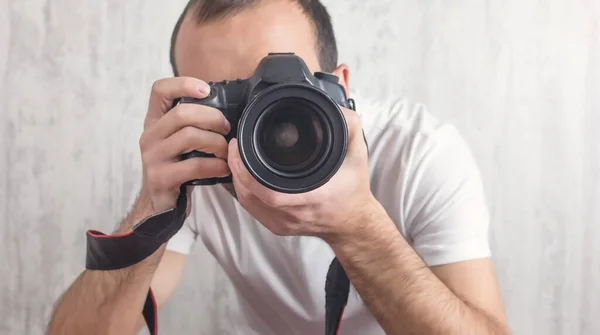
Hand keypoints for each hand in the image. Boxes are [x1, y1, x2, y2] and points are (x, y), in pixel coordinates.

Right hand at [136, 77, 231, 214]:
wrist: (159, 203)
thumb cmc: (177, 166)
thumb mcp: (179, 140)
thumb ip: (193, 123)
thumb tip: (229, 106)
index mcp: (154, 121)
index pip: (160, 90)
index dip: (184, 84)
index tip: (207, 90)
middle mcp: (150, 135)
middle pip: (182, 114)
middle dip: (212, 118)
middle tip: (227, 128)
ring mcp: (153, 157)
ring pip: (190, 137)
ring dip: (216, 143)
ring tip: (226, 151)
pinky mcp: (161, 177)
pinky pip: (195, 165)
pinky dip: (216, 166)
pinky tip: (224, 169)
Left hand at [227, 107, 379, 242]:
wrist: (353, 222)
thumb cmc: (353, 189)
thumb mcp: (358, 155)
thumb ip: (350, 127)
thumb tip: (336, 109)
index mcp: (312, 196)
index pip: (269, 192)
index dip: (246, 171)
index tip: (239, 146)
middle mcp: (294, 213)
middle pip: (251, 196)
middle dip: (236, 169)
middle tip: (233, 146)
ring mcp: (284, 223)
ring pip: (248, 203)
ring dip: (237, 179)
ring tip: (236, 157)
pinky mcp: (278, 227)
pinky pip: (252, 209)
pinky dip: (243, 191)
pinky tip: (242, 176)